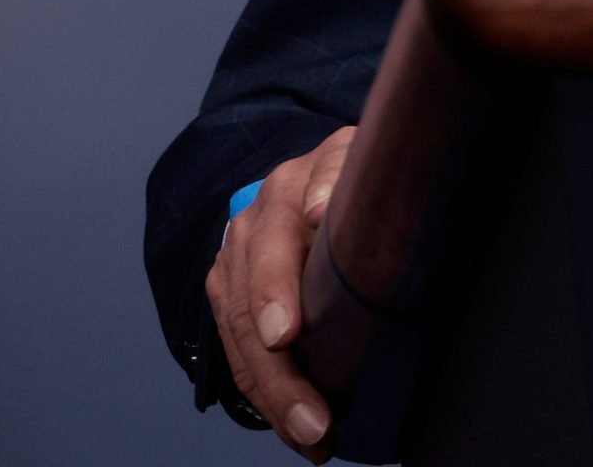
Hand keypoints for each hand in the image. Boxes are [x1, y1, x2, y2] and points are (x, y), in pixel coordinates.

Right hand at [207, 126, 355, 459]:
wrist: (323, 170)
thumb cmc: (358, 171)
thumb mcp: (361, 156)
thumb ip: (341, 174)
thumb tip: (318, 209)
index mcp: (286, 191)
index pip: (271, 245)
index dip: (274, 291)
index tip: (286, 335)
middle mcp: (252, 228)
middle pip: (253, 310)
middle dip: (281, 373)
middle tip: (314, 419)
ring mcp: (236, 265)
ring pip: (243, 344)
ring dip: (274, 397)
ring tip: (312, 437)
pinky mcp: (230, 296)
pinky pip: (241, 355)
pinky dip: (266, 396)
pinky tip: (296, 427)